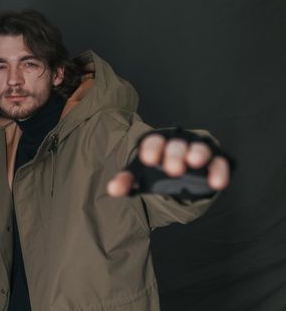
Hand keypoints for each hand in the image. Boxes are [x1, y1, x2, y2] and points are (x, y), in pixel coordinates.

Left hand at [107, 133, 230, 196]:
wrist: (176, 176)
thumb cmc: (155, 171)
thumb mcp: (139, 175)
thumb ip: (126, 181)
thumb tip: (112, 189)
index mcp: (158, 143)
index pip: (153, 141)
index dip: (151, 149)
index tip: (148, 160)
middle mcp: (179, 143)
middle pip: (176, 145)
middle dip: (174, 155)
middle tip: (172, 169)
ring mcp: (199, 150)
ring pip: (200, 149)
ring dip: (198, 155)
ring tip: (194, 164)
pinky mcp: (216, 161)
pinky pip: (220, 163)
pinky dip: (219, 171)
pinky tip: (217, 183)